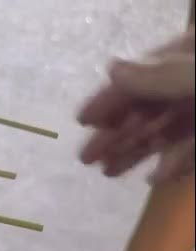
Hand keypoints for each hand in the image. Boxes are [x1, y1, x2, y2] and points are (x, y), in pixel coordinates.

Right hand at [78, 29, 194, 182]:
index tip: (81, 121)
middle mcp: (193, 82)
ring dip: (138, 151)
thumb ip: (162, 75)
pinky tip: (154, 179)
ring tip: (108, 172)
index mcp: (190, 56)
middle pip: (151, 105)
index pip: (143, 73)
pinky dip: (174, 164)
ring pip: (169, 129)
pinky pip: (193, 149)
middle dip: (119, 133)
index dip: (112, 98)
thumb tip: (112, 67)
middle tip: (86, 158)